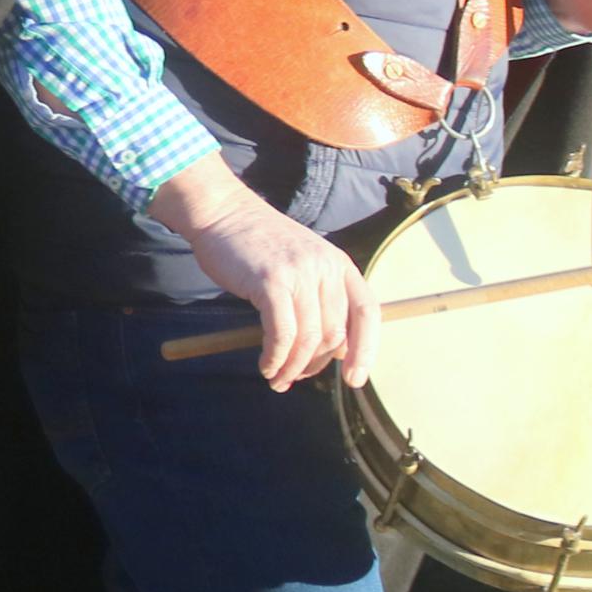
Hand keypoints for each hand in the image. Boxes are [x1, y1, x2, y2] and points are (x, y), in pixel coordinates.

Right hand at [150, 160, 376, 391]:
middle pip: (334, 333)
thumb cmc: (258, 245)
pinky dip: (275, 357)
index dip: (366, 350)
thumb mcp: (302, 264)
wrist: (223, 213)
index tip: (354, 378)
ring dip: (293, 367)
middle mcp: (326, 268)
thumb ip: (321, 299)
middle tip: (293, 378)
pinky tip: (265, 366)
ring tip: (276, 378)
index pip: (368, 313)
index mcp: (339, 264)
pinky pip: (281, 333)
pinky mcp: (271, 282)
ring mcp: (299, 273)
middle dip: (315, 365)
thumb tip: (334, 351)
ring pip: (308, 338)